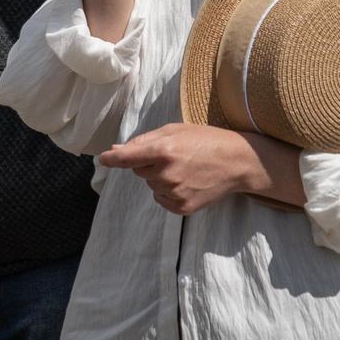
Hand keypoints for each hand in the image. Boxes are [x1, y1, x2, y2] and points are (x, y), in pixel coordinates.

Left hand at [98, 122, 297, 214]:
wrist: (236, 162)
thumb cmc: (204, 140)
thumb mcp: (175, 130)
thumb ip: (143, 141)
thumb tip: (115, 151)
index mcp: (164, 150)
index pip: (128, 158)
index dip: (112, 159)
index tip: (103, 158)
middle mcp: (167, 173)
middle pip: (139, 171)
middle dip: (150, 163)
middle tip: (175, 155)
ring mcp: (175, 193)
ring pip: (151, 185)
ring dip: (160, 177)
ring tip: (185, 168)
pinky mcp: (181, 208)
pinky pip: (161, 199)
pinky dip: (168, 192)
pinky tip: (187, 182)